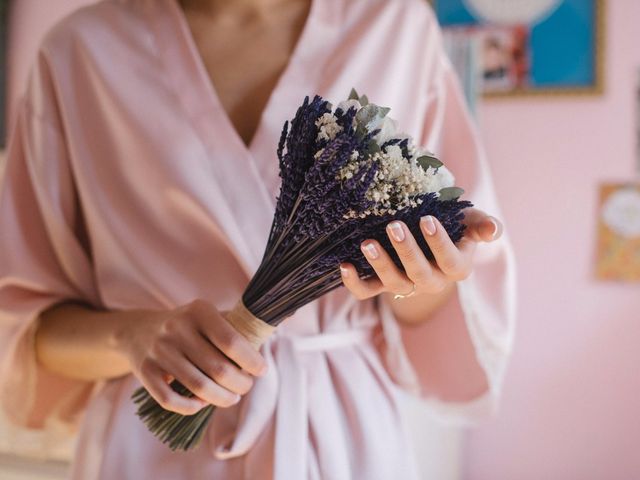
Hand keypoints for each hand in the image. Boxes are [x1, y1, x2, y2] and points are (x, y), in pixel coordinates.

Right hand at [120, 299, 266, 414]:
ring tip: (232, 398)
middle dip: (240, 384)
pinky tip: (202, 403)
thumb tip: (274, 331)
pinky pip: (171, 400)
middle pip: (218, 368)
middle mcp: (176, 329)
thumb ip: (238, 324)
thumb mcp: (209, 315)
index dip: (251, 360)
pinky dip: (191, 407)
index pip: (231, 340)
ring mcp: (159, 351)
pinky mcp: (144, 372)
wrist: (138, 330)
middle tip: (245, 386)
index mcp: (198, 311)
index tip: (261, 370)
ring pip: (198, 387)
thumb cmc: (188, 325)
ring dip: (222, 399)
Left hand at [339, 208, 502, 299]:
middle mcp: (431, 281)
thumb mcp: (468, 222)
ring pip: (394, 283)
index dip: (439, 244)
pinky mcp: (381, 285)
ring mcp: (405, 285)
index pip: (451, 261)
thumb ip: (481, 225)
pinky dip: (354, 283)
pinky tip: (344, 265)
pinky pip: (367, 292)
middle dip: (407, 251)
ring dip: (380, 264)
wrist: (429, 239)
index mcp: (456, 268)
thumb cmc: (454, 227)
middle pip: (420, 274)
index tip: (427, 220)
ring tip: (367, 243)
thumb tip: (494, 230)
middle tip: (394, 226)